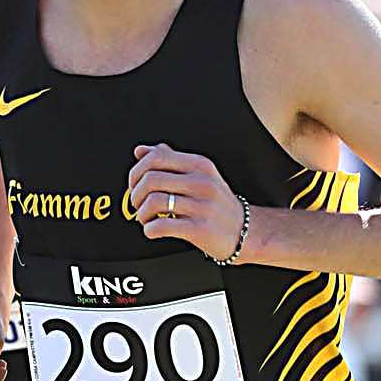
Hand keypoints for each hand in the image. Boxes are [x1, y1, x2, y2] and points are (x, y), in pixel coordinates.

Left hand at [128, 143, 246, 260]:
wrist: (245, 230)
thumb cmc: (216, 203)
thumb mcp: (198, 174)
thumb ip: (170, 160)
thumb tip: (141, 151)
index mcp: (199, 165)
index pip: (157, 157)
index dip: (137, 170)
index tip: (135, 184)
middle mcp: (201, 182)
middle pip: (151, 179)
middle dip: (136, 193)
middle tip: (138, 203)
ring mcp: (202, 206)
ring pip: (154, 202)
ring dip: (141, 213)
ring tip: (145, 218)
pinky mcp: (200, 229)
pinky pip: (163, 226)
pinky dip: (149, 229)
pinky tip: (152, 230)